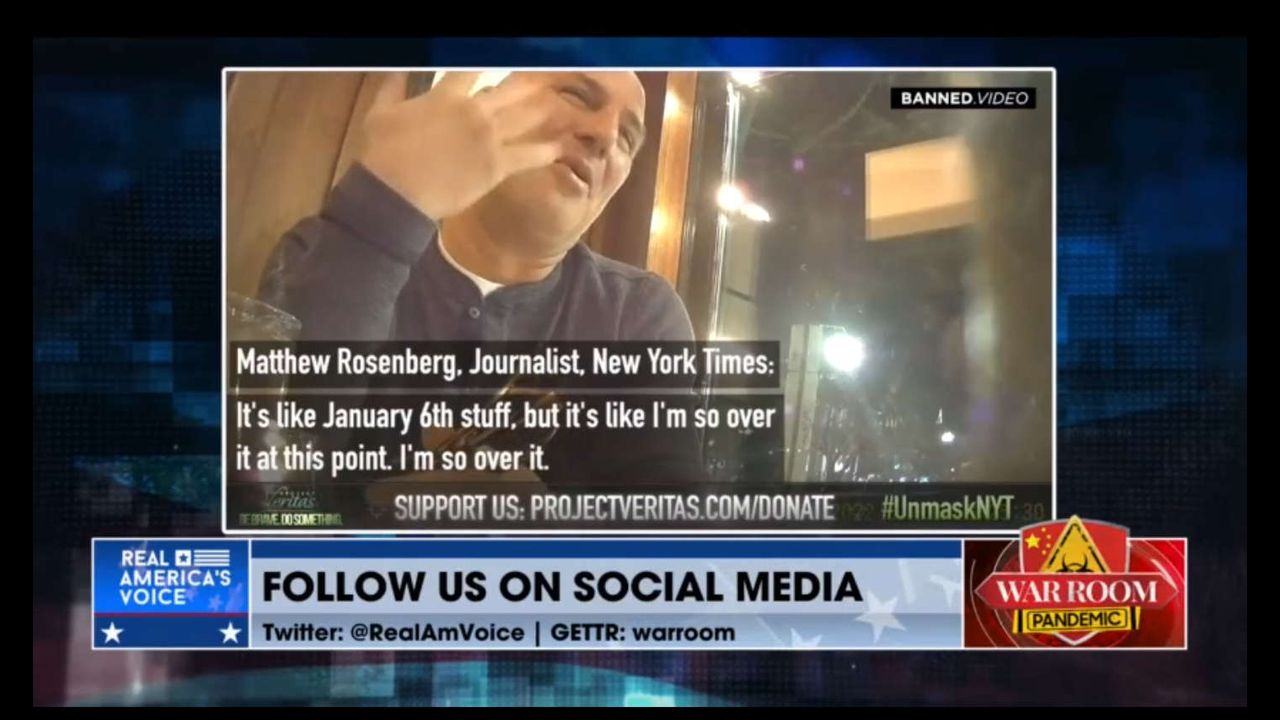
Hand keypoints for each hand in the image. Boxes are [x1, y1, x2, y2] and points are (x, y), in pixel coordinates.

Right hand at [357, 71, 567, 220]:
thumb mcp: (380, 113)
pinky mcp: (497, 166)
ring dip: (550, 108)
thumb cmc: (382, 155)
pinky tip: (564, 145)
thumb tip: (398, 64)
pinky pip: (531, 155)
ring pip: (529, 116)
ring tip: (568, 102)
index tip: (513, 54)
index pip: (476, 66)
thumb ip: (393, 85)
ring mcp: (489, 138)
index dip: (495, 59)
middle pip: (515, 87)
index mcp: (447, 95)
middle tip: (556, 73)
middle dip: (535, 78)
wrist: (393, 195)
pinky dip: (550, 150)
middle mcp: (474, 111)